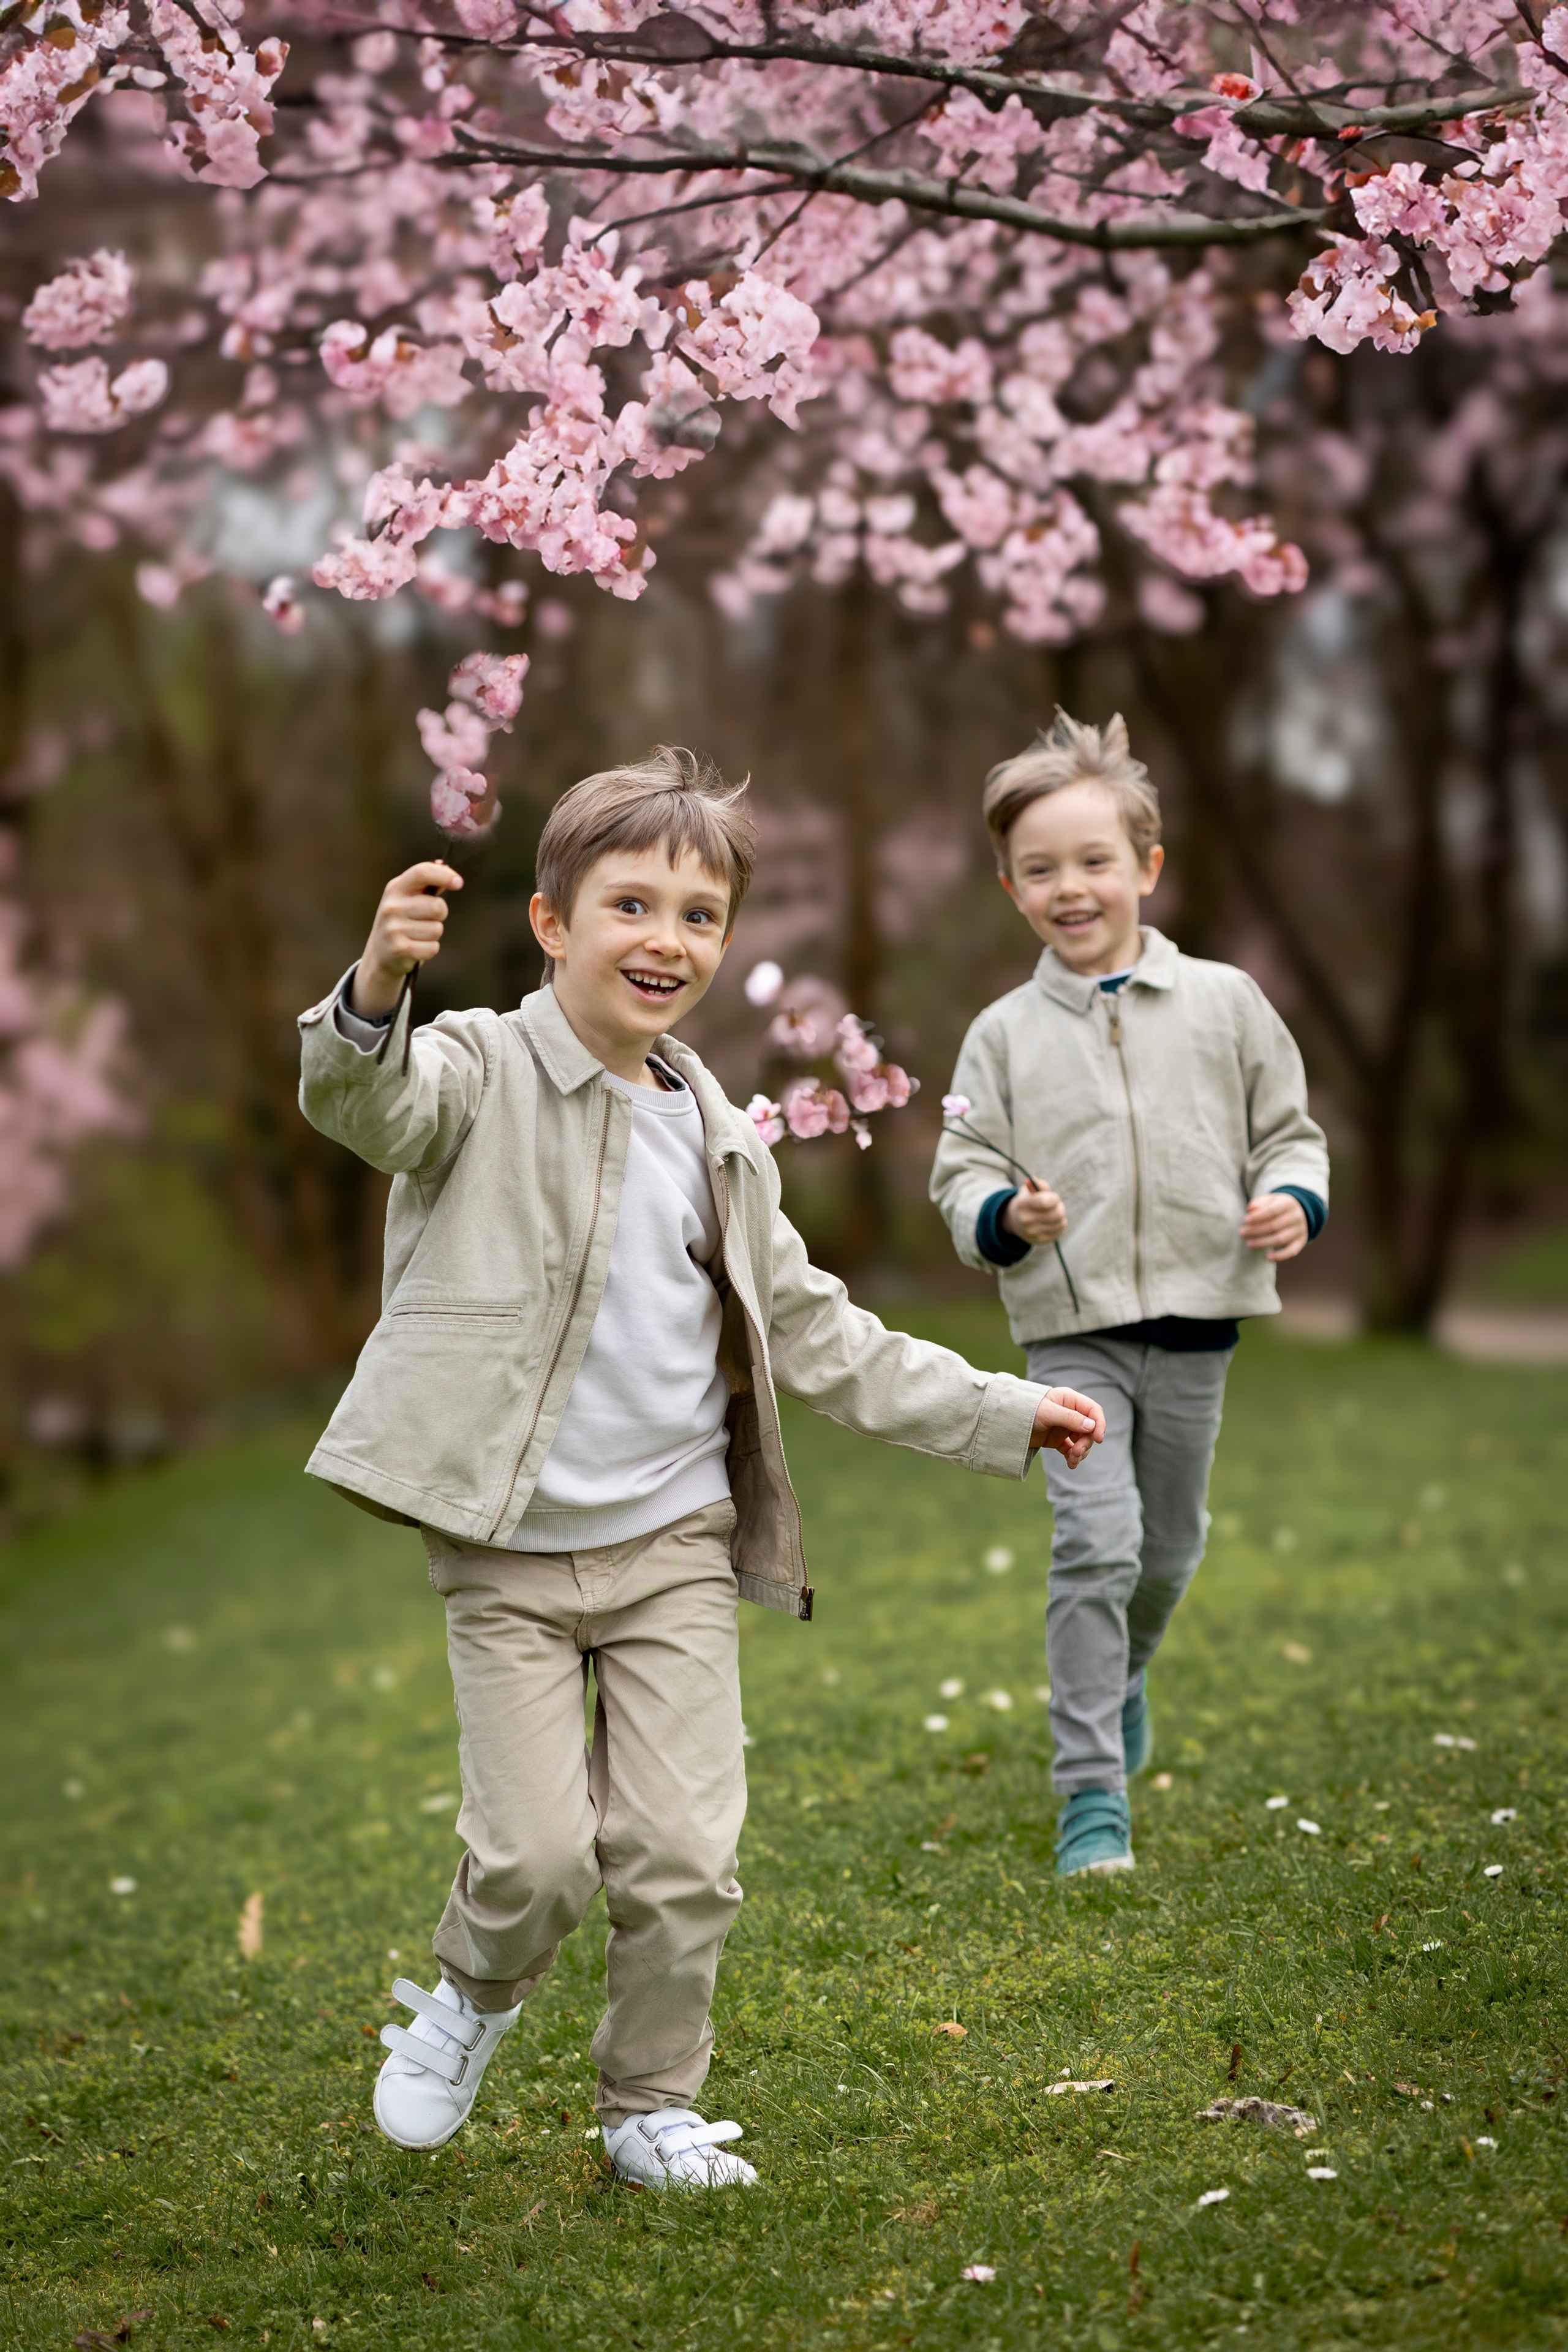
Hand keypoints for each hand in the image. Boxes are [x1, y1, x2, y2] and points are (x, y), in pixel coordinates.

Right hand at [350, 861, 463, 1017]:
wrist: (380, 956)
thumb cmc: (400, 922)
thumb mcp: (406, 899)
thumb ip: (426, 885)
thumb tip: (445, 866)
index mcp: (395, 889)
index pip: (422, 873)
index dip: (444, 875)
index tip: (459, 883)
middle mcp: (392, 907)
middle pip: (438, 906)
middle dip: (440, 915)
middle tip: (425, 920)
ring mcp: (394, 929)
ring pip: (437, 929)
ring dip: (433, 934)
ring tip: (417, 935)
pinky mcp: (400, 950)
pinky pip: (433, 947)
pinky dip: (429, 950)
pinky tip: (416, 948)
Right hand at [1001, 1180, 1067, 1244]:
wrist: (1015, 1221)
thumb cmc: (1028, 1202)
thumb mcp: (1030, 1191)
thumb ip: (1037, 1185)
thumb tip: (1032, 1180)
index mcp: (1022, 1205)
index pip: (1045, 1202)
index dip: (1054, 1198)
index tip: (1053, 1197)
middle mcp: (1026, 1220)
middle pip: (1057, 1214)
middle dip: (1060, 1207)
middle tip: (1056, 1205)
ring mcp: (1032, 1233)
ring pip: (1061, 1223)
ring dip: (1061, 1216)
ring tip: (1055, 1213)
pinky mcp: (1039, 1240)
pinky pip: (1060, 1231)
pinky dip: (1061, 1225)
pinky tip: (1054, 1222)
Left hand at [1029, 1385, 1104, 1468]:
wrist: (1006, 1421)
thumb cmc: (1026, 1409)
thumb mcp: (1048, 1412)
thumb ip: (1070, 1418)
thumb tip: (1091, 1426)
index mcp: (1070, 1400)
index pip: (1093, 1411)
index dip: (1099, 1424)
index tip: (1099, 1439)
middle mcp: (1070, 1413)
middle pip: (1089, 1429)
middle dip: (1086, 1443)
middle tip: (1077, 1453)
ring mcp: (1064, 1427)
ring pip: (1082, 1441)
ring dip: (1080, 1452)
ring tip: (1073, 1461)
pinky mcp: (1057, 1439)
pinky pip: (1071, 1449)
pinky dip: (1073, 1457)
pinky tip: (1071, 1464)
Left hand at [1240, 1192, 1308, 1261]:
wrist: (1300, 1212)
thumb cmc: (1278, 1206)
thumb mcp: (1270, 1200)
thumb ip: (1259, 1203)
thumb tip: (1250, 1209)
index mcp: (1288, 1204)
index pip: (1272, 1210)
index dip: (1258, 1216)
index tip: (1245, 1220)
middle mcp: (1296, 1217)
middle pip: (1274, 1226)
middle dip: (1256, 1230)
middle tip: (1242, 1233)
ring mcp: (1300, 1230)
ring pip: (1281, 1239)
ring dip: (1263, 1243)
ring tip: (1248, 1244)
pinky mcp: (1301, 1241)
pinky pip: (1291, 1251)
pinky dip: (1280, 1256)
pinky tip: (1267, 1257)